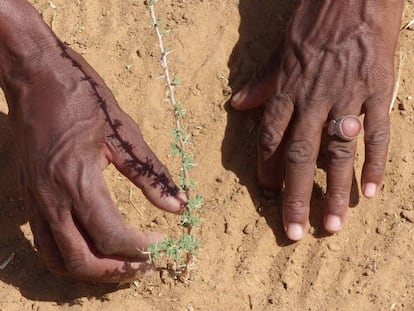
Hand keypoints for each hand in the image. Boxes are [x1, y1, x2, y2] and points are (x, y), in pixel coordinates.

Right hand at [1, 1, 185, 281]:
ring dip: (92, 272)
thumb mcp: (124, 133)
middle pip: (82, 259)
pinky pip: (45, 243)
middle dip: (117, 271)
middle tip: (146, 265)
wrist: (36, 76)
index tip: (162, 243)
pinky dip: (69, 259)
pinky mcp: (29, 195)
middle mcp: (51, 198)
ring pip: (59, 259)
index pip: (111, 234)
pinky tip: (92, 251)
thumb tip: (178, 204)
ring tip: (122, 267)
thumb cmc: (83, 98)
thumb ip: (151, 174)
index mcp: (78, 180)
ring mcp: (35, 200)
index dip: (140, 247)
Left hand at [231, 0, 402, 240]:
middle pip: (300, 155)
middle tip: (292, 231)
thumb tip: (238, 104)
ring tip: (331, 224)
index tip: (267, 192)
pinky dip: (375, 162)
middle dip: (294, 195)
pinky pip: (377, 132)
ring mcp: (347, 97)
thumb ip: (263, 82)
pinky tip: (371, 191)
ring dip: (335, 191)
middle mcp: (313, 99)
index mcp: (288, 89)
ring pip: (337, 152)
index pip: (273, 138)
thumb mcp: (281, 48)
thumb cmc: (315, 17)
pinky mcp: (377, 90)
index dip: (268, 167)